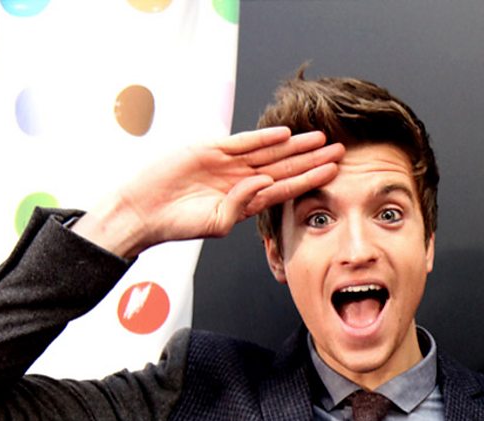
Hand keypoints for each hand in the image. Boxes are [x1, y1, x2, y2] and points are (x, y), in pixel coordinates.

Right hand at [74, 127, 344, 257]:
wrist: (143, 211)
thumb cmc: (178, 223)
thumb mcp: (216, 223)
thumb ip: (241, 206)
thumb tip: (261, 184)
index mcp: (247, 200)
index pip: (286, 188)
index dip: (310, 179)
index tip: (334, 173)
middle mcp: (242, 179)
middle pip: (285, 166)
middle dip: (312, 158)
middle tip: (340, 150)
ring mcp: (227, 163)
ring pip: (269, 152)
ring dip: (294, 146)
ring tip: (320, 138)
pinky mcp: (210, 149)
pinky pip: (241, 142)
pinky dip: (261, 137)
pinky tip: (283, 134)